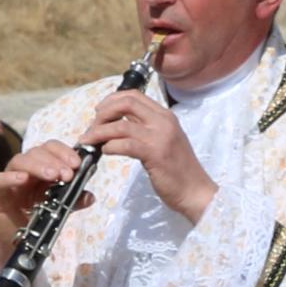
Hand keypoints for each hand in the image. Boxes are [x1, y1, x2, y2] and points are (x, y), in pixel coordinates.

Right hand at [0, 139, 91, 230]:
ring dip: (38, 165)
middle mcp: (27, 168)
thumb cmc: (43, 217)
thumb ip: (75, 200)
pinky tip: (23, 179)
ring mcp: (11, 179)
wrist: (24, 241)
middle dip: (55, 161)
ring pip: (20, 161)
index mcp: (44, 166)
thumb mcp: (63, 207)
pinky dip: (10, 177)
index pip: (52, 148)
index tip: (77, 164)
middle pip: (37, 151)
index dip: (64, 152)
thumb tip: (90, 196)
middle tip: (67, 174)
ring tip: (52, 176)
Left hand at [82, 85, 212, 221]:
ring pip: (121, 125)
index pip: (134, 95)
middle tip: (92, 126)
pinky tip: (105, 152)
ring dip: (100, 132)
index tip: (99, 112)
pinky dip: (110, 146)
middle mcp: (163, 121)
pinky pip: (125, 145)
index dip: (112, 100)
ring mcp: (160, 137)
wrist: (195, 191)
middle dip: (103, 112)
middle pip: (126, 103)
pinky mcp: (155, 154)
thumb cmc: (178, 170)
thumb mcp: (164, 141)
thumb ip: (145, 128)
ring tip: (90, 141)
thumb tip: (119, 121)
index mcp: (165, 116)